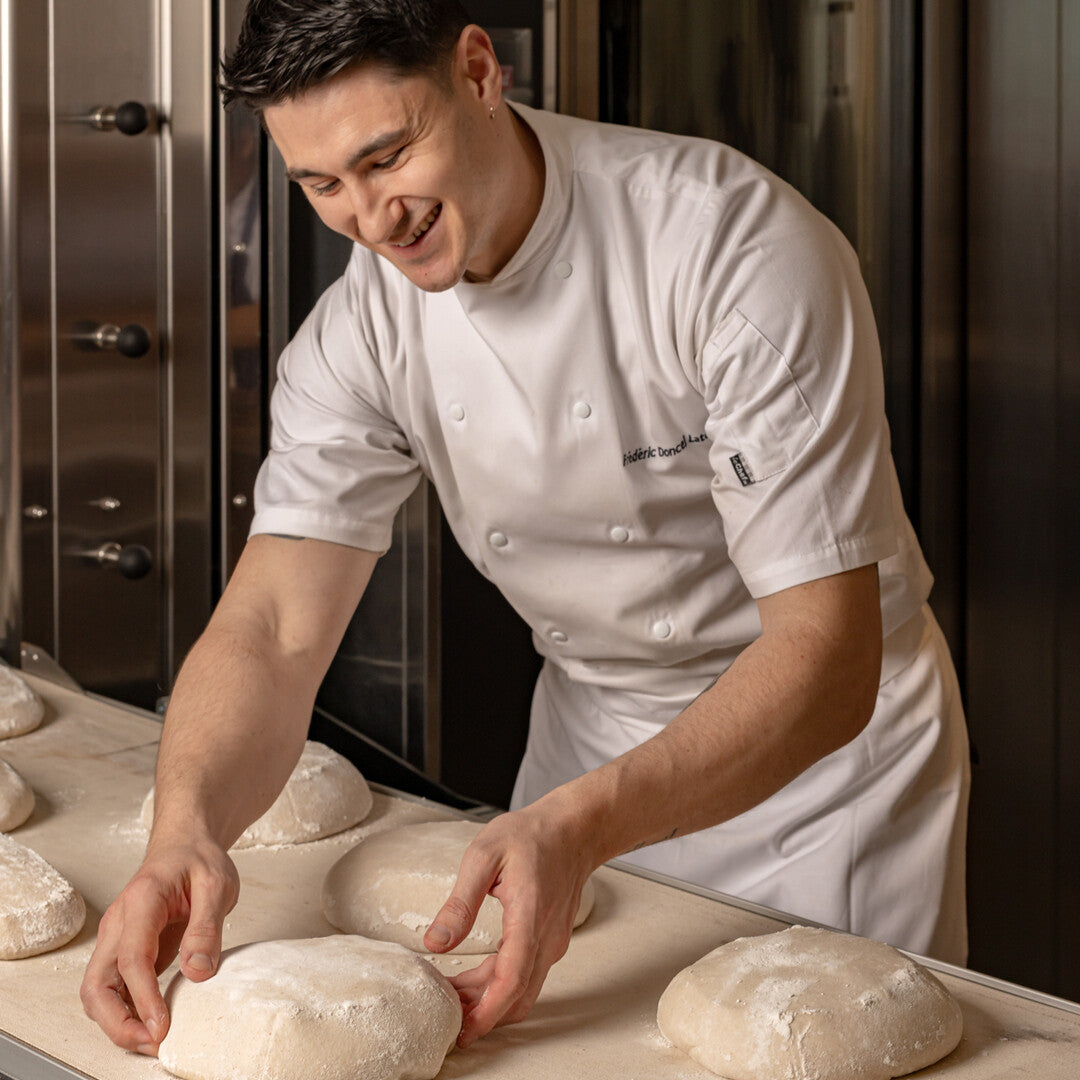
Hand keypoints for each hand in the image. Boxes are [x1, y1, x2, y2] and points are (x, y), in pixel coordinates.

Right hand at [79, 839, 239, 1053]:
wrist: (184, 844)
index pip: (132, 958)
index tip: (161, 1026)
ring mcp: (116, 938)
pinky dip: (124, 1012)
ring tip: (152, 1041)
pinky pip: (113, 988)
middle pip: (97, 984)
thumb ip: (207, 927)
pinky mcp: (123, 950)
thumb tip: (197, 971)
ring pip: (98, 992)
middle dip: (117, 1023)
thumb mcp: (217, 884)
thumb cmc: (198, 859)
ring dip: (117, 1023)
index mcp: (142, 900)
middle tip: (152, 1044)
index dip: (144, 997)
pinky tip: (149, 1024)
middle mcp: (119, 923)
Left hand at [422, 803, 594, 1047]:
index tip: (463, 1031)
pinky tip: (474, 978)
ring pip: (523, 988)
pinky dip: (501, 984)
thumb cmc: (531, 835)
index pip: (511, 980)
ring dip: (489, 1000)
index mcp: (530, 917)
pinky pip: (527, 973)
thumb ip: (460, 903)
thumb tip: (435, 943)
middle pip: (516, 994)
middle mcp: (547, 937)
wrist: (574, 828)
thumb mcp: (484, 856)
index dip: (487, 1012)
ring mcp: (552, 941)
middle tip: (444, 1013)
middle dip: (481, 1012)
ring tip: (452, 996)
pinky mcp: (551, 939)